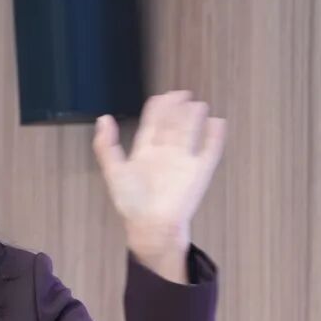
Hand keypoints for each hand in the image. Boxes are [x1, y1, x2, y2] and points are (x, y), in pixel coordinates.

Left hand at [93, 91, 226, 269]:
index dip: (158, 109)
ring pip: (190, 134)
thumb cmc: (132, 204)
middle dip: (178, 110)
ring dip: (194, 119)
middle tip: (183, 94)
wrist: (151, 227)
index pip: (153, 125)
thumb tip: (103, 118)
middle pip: (173, 126)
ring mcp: (183, 162)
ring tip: (198, 105)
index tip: (163, 96)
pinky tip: (216, 123)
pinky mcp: (199, 173)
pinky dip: (214, 137)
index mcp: (145, 153)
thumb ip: (106, 146)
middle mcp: (165, 155)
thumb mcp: (114, 171)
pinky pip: (209, 152)